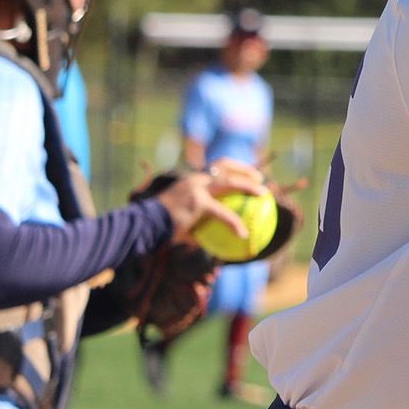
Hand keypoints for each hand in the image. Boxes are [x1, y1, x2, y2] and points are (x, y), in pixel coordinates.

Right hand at [150, 158, 264, 242]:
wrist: (145, 226)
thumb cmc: (161, 228)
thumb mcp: (181, 224)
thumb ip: (197, 228)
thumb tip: (209, 242)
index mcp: (191, 181)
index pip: (215, 166)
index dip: (235, 167)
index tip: (250, 174)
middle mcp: (195, 180)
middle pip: (225, 166)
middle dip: (246, 170)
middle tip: (261, 181)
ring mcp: (197, 189)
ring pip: (229, 182)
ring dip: (249, 187)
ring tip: (264, 196)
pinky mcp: (198, 203)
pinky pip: (223, 213)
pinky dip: (235, 223)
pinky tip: (244, 234)